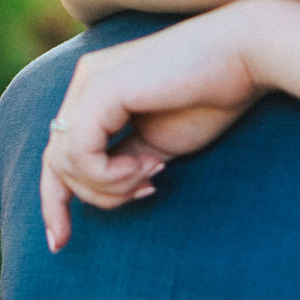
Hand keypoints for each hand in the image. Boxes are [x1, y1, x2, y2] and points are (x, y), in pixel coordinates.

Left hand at [39, 9, 267, 251]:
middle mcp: (84, 83)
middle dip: (95, 197)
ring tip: (153, 174)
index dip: (54, 202)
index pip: (57, 154)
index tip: (60, 244)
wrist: (245, 55)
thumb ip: (122, 164)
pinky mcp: (101, 88)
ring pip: (64, 164)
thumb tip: (100, 194)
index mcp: (95, 92)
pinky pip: (80, 154)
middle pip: (56, 164)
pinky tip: (148, 166)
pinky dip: (110, 175)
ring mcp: (89, 82)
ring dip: (110, 187)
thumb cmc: (212, 97)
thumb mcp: (156, 144)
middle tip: (146, 191)